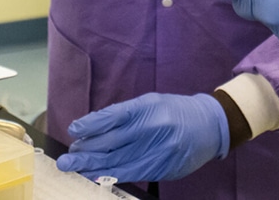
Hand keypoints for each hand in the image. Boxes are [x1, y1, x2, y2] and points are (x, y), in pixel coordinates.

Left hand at [57, 93, 228, 182]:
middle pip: (113, 142)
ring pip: (120, 161)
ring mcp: (160, 150)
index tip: (74, 130)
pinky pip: (133, 174)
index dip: (92, 124)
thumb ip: (124, 115)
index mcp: (149, 107)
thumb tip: (92, 129)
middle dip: (87, 151)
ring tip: (75, 167)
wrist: (210, 126)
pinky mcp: (164, 168)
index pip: (114, 116)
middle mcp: (153, 128)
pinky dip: (112, 175)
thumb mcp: (151, 103)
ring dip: (94, 166)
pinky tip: (96, 176)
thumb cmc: (175, 112)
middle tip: (68, 157)